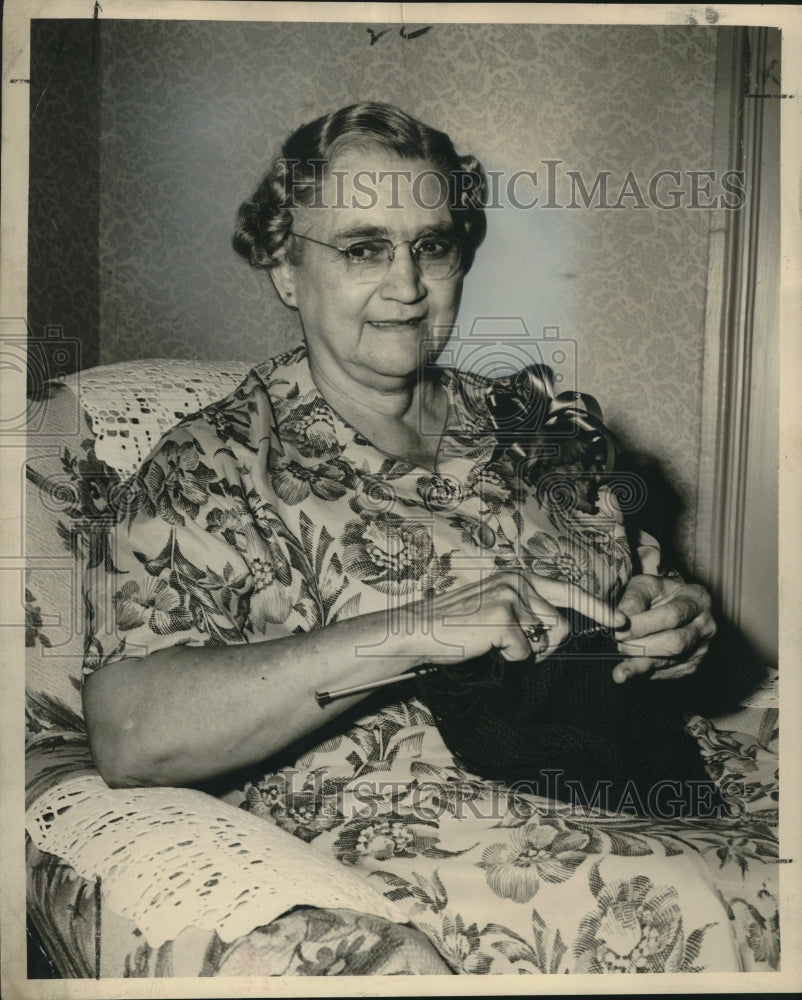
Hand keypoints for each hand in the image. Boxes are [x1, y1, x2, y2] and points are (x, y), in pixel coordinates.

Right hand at [415, 570, 627, 666]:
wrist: (422, 630)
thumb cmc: (460, 626)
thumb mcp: (499, 608)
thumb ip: (529, 610)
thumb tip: (561, 630)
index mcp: (520, 577)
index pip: (568, 590)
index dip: (597, 608)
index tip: (621, 621)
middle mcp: (519, 581)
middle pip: (561, 625)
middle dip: (546, 646)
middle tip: (515, 648)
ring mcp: (511, 597)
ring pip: (545, 641)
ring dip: (526, 652)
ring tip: (497, 644)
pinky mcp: (503, 618)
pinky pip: (525, 653)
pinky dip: (508, 658)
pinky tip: (486, 647)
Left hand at [611, 574, 715, 682]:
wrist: (673, 606)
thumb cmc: (658, 594)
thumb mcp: (645, 585)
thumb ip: (632, 600)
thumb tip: (618, 622)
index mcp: (697, 599)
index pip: (672, 615)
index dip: (643, 625)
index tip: (619, 631)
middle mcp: (705, 626)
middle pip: (675, 643)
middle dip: (642, 646)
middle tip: (619, 645)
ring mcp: (701, 648)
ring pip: (670, 661)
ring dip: (640, 665)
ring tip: (620, 669)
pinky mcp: (691, 665)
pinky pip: (666, 672)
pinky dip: (645, 672)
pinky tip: (631, 668)